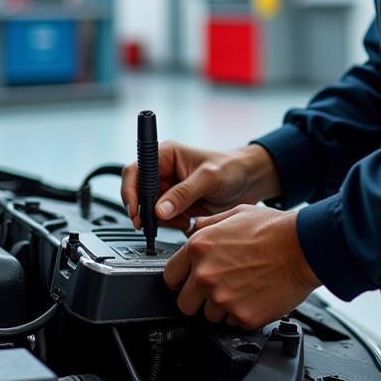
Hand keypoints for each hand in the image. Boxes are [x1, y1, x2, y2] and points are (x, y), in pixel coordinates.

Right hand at [121, 141, 280, 231]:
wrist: (251, 182)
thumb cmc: (232, 168)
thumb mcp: (209, 178)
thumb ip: (184, 194)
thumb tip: (159, 210)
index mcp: (166, 155)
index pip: (135, 171)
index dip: (130, 190)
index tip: (135, 210)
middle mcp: (164, 172)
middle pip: (139, 194)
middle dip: (146, 210)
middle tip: (153, 224)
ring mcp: (169, 190)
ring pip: (150, 210)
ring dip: (163, 220)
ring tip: (184, 219)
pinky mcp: (177, 206)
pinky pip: (164, 220)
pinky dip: (173, 225)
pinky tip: (190, 221)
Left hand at [163, 204, 320, 328]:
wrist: (304, 247)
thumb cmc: (275, 229)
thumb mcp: (235, 213)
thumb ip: (209, 224)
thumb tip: (195, 228)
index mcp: (199, 248)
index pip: (170, 276)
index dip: (180, 280)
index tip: (188, 281)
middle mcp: (206, 274)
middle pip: (184, 304)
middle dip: (198, 299)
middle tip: (218, 288)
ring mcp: (223, 298)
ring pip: (209, 316)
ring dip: (221, 307)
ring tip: (242, 289)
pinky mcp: (243, 316)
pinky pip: (233, 323)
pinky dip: (242, 314)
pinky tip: (254, 296)